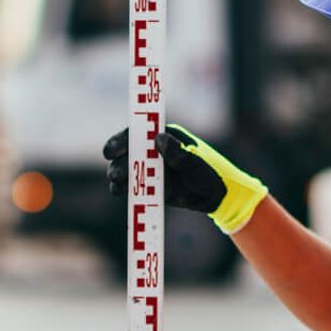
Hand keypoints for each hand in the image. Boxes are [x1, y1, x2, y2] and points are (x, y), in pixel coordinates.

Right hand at [102, 124, 267, 233]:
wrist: (218, 197)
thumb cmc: (211, 174)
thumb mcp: (197, 164)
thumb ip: (179, 153)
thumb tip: (158, 138)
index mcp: (167, 136)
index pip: (140, 133)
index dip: (123, 139)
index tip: (112, 150)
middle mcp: (155, 150)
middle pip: (129, 151)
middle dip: (119, 162)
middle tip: (115, 174)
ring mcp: (152, 167)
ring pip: (127, 168)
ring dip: (119, 175)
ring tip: (117, 186)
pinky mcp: (151, 184)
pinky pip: (133, 184)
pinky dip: (124, 188)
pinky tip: (120, 192)